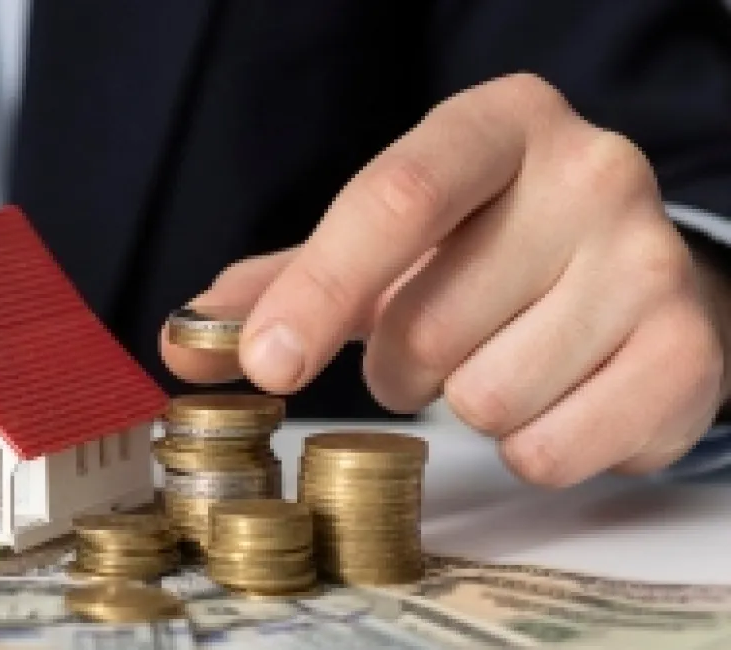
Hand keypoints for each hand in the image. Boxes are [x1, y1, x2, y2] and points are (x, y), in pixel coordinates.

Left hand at [161, 73, 730, 487]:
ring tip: (504, 359)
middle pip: (425, 326)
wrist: (639, 282)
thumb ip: (278, 285)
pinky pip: (549, 450)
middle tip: (434, 344)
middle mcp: (590, 172)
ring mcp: (650, 260)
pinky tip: (558, 396)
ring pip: (484, 399)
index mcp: (498, 125)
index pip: (392, 200)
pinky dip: (530, 447)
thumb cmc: (487, 254)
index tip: (264, 365)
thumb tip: (182, 339)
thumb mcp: (384, 245)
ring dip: (465, 407)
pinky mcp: (688, 354)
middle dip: (399, 366)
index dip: (316, 292)